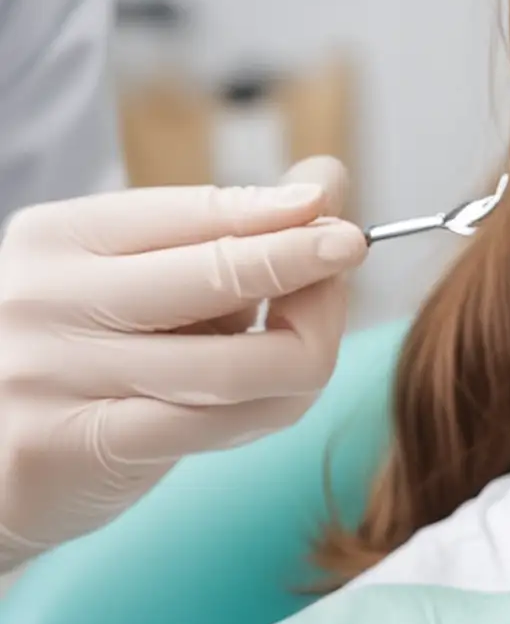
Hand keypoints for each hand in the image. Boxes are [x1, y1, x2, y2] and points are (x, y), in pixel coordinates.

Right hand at [0, 158, 367, 570]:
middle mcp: (46, 296)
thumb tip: (327, 179)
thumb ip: (228, 235)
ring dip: (303, 353)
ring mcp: (51, 373)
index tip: (338, 211)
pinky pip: (214, 426)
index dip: (280, 214)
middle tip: (349, 254)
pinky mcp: (69, 445)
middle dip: (307, 269)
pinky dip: (266, 411)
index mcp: (60, 236)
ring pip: (236, 365)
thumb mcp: (138, 279)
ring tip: (314, 344)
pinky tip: (273, 398)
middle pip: (220, 277)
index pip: (194, 212)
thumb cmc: (82, 356)